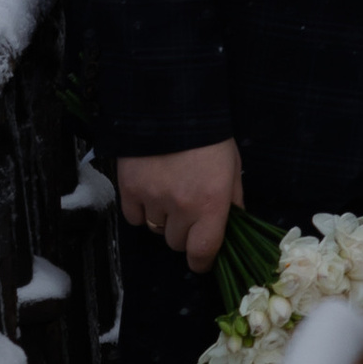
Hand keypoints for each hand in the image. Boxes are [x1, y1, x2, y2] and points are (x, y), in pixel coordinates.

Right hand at [117, 138, 242, 273]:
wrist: (172, 102)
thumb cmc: (209, 135)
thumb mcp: (233, 167)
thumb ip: (233, 201)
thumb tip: (232, 226)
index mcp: (211, 204)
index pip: (202, 254)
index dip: (201, 261)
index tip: (200, 256)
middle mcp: (181, 207)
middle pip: (177, 243)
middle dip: (183, 231)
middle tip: (186, 210)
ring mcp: (152, 199)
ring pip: (155, 230)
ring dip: (162, 219)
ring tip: (167, 194)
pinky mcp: (129, 188)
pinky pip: (133, 217)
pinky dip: (140, 210)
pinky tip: (148, 191)